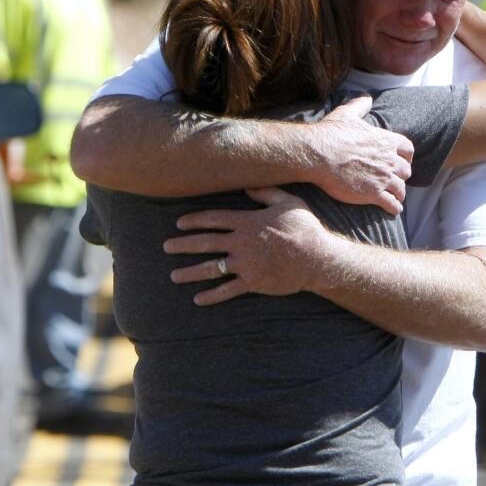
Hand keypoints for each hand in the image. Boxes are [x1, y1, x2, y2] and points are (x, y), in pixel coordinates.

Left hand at [164, 187, 330, 305]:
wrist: (318, 258)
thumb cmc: (306, 228)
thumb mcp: (288, 203)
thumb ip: (266, 193)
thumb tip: (247, 186)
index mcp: (248, 222)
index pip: (213, 219)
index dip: (194, 220)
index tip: (179, 223)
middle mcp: (242, 243)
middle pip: (205, 243)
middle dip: (183, 244)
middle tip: (166, 247)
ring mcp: (246, 264)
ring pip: (211, 268)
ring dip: (190, 272)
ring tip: (174, 275)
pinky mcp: (253, 282)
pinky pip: (227, 290)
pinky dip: (212, 296)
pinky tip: (198, 299)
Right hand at [311, 95, 412, 214]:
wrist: (318, 155)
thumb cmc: (330, 135)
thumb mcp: (346, 114)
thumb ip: (359, 105)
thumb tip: (366, 96)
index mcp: (385, 141)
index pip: (407, 149)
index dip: (406, 156)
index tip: (402, 161)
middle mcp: (388, 160)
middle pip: (406, 170)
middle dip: (401, 175)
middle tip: (396, 180)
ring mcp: (383, 178)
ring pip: (401, 189)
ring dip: (399, 193)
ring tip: (396, 197)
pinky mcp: (374, 194)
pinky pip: (393, 204)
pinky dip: (395, 208)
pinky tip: (393, 209)